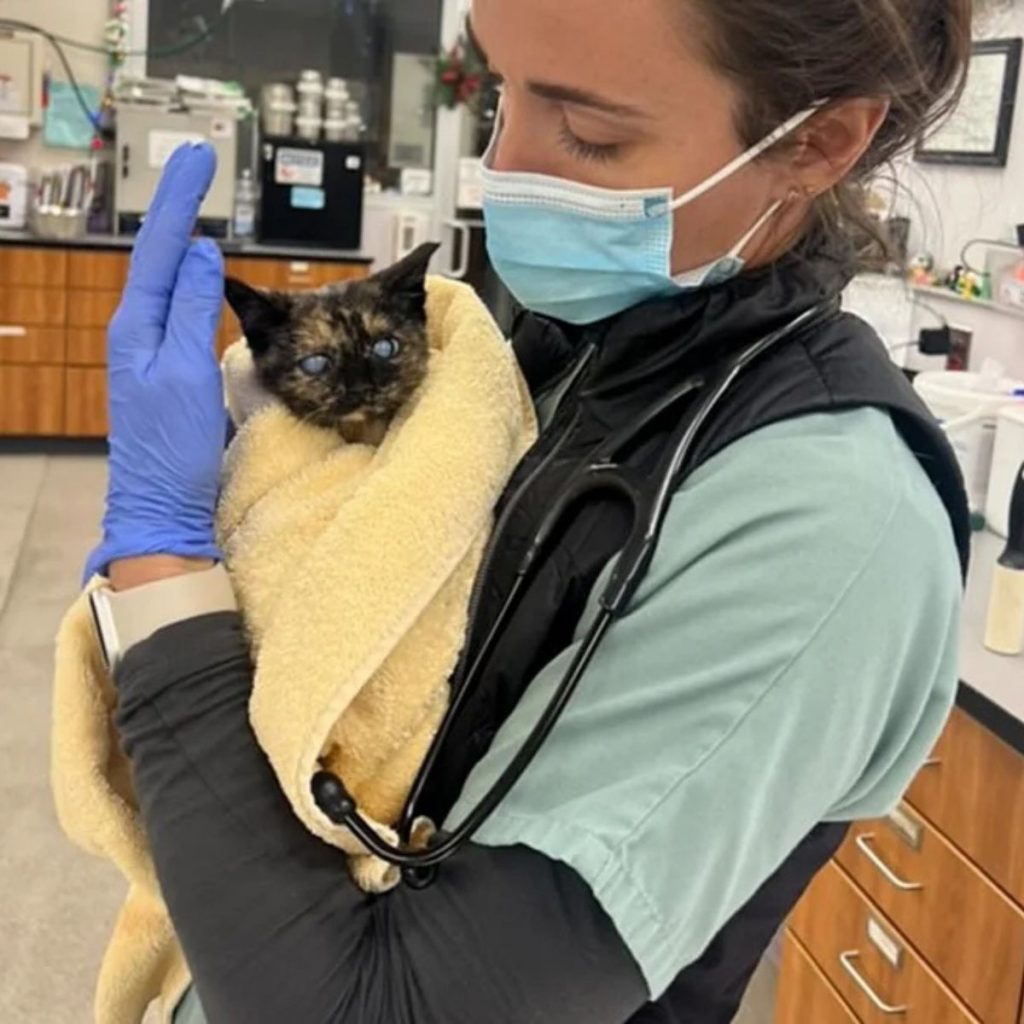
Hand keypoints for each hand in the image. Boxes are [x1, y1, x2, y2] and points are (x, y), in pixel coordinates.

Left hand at [85, 143, 226, 581]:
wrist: (162, 503)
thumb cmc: (173, 445)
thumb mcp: (186, 372)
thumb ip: (191, 309)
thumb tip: (199, 250)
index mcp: (135, 325)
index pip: (158, 247)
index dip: (177, 200)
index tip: (197, 157)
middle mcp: (135, 330)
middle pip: (155, 253)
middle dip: (174, 204)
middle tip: (196, 160)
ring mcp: (147, 350)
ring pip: (162, 277)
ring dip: (177, 234)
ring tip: (192, 197)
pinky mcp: (164, 368)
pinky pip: (174, 305)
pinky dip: (186, 274)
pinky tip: (195, 267)